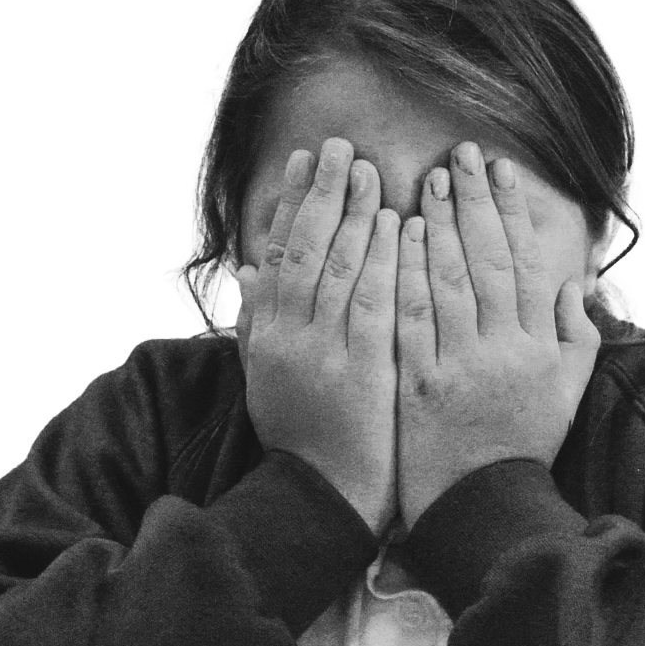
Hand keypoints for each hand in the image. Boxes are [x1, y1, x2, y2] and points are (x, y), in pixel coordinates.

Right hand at [236, 137, 400, 536]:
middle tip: (339, 147)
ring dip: (354, 212)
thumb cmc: (302, 440)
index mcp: (266, 337)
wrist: (325, 498)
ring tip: (368, 169)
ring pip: (339, 267)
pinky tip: (396, 224)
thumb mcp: (264, 380)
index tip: (304, 162)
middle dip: (323, 193)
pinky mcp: (365, 367)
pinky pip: (374, 300)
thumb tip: (248, 273)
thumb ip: (255, 324)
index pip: (278, 255)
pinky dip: (383, 258)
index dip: (291, 204)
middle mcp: (290, 337)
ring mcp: (326, 351)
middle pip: (306, 249)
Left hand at [394, 141, 600, 526]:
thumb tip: (575, 283)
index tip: (501, 170)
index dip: (512, 212)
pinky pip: (411, 318)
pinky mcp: (419, 383)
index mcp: (540, 345)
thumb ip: (576, 334)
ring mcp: (459, 364)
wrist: (483, 503)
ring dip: (438, 226)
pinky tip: (395, 237)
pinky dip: (404, 274)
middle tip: (460, 156)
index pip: (526, 262)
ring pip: (449, 280)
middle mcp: (503, 348)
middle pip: (487, 260)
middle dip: (473, 202)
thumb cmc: (524, 443)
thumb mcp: (568, 390)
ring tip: (429, 181)